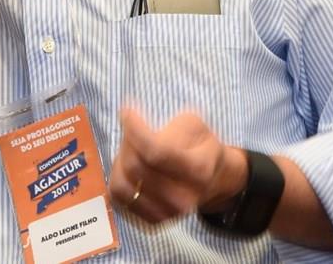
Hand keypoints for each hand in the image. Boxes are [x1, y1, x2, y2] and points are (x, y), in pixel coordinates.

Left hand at [109, 107, 246, 223]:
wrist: (214, 179)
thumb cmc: (201, 147)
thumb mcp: (195, 126)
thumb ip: (170, 127)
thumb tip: (135, 125)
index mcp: (198, 169)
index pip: (154, 151)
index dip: (135, 129)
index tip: (127, 111)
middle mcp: (184, 197)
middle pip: (135, 166)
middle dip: (127, 141)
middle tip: (131, 129)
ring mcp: (168, 213)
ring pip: (122, 184)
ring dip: (120, 161)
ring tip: (130, 148)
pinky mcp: (153, 220)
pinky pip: (119, 198)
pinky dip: (118, 178)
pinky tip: (129, 167)